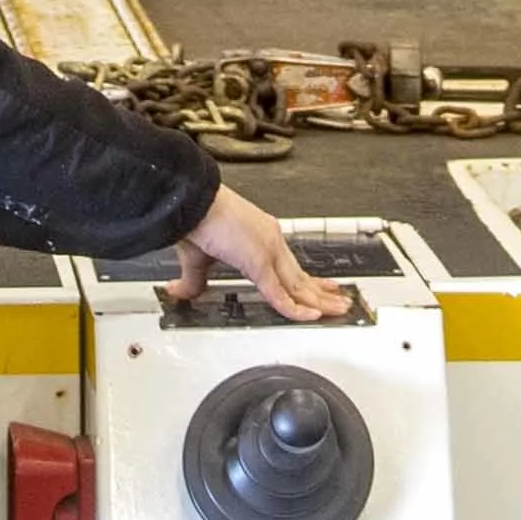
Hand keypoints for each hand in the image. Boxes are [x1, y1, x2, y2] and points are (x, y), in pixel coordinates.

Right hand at [174, 187, 354, 323]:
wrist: (191, 203)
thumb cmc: (195, 220)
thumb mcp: (198, 258)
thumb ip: (194, 281)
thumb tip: (180, 293)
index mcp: (261, 237)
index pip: (291, 265)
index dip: (308, 280)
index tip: (323, 287)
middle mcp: (270, 242)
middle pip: (301, 275)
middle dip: (322, 292)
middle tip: (340, 302)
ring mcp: (268, 252)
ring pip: (299, 284)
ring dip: (320, 301)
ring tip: (337, 310)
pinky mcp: (259, 263)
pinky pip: (281, 294)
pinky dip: (296, 308)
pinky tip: (310, 316)